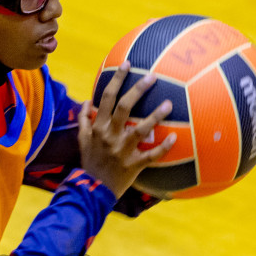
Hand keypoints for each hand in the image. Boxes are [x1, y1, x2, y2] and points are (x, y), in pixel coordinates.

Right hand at [77, 62, 176, 196]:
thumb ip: (83, 120)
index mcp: (98, 128)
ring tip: (169, 104)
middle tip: (153, 76)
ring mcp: (122, 151)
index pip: (106, 98)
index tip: (128, 64)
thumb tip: (86, 102)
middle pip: (124, 107)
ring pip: (139, 130)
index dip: (117, 80)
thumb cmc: (89, 163)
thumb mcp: (81, 140)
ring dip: (155, 116)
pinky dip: (163, 147)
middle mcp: (110, 136)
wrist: (91, 190)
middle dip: (138, 90)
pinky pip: (151, 155)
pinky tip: (174, 137)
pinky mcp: (133, 165)